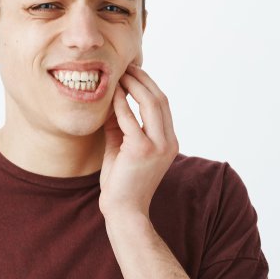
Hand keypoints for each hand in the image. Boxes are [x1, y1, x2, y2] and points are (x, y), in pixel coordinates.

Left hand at [99, 63, 178, 219]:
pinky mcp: (142, 149)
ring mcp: (158, 146)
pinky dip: (120, 103)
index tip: (133, 73)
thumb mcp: (121, 147)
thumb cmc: (121, 184)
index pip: (162, 106)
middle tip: (126, 66)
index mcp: (169, 142)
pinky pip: (130, 117)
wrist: (124, 212)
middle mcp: (168, 142)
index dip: (149, 86)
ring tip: (120, 74)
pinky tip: (111, 93)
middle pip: (159, 99)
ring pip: (151, 103)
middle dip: (143, 80)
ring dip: (134, 85)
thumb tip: (111, 100)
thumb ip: (120, 125)